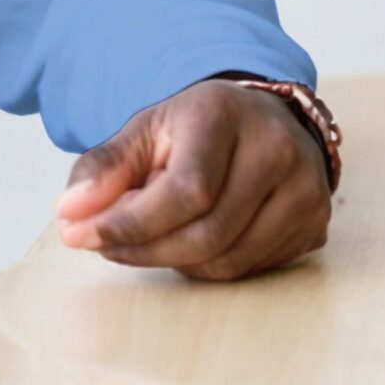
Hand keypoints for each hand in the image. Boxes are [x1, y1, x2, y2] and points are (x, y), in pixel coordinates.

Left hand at [52, 78, 331, 278]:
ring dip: (171, 260)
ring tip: (141, 238)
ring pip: (227, 260)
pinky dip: (205, 265)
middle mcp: (276, 151)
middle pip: (206, 233)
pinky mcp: (315, 225)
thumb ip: (105, 167)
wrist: (262, 120)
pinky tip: (183, 241)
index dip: (130, 223)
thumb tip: (68, 213)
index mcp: (226, 116)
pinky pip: (250, 268)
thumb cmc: (194, 128)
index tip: (78, 235)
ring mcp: (305, 191)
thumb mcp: (144, 131)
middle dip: (142, 248)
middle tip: (99, 243)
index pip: (184, 190)